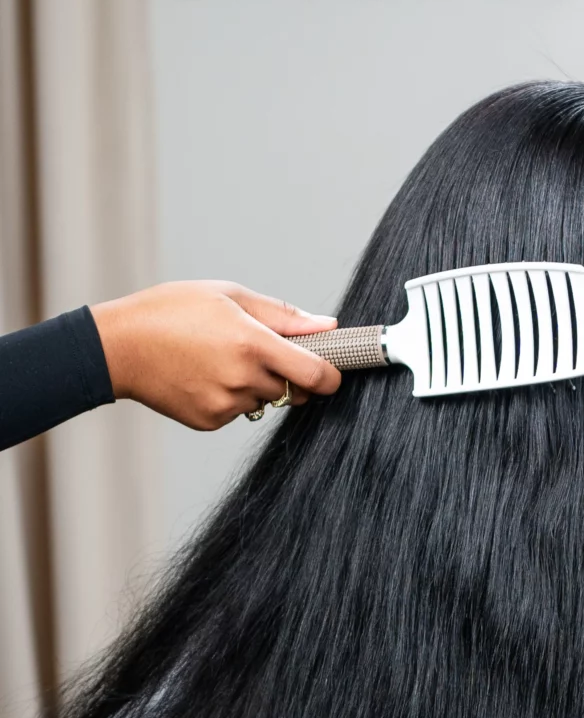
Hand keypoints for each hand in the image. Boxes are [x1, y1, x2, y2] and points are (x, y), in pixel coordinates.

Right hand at [90, 281, 342, 429]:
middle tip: (260, 353)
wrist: (118, 346)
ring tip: (221, 359)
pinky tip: (205, 375)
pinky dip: (232, 397)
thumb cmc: (171, 311)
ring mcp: (225, 404)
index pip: (316, 374)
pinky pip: (239, 411)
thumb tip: (327, 326)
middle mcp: (243, 378)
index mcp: (253, 343)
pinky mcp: (209, 421)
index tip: (332, 371)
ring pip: (265, 400)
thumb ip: (284, 316)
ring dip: (257, 384)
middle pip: (293, 389)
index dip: (331, 376)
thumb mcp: (228, 296)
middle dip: (288, 375)